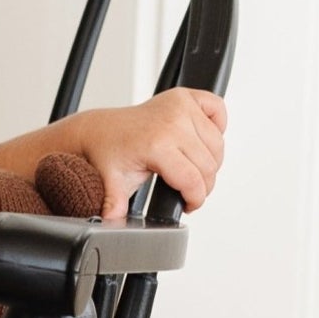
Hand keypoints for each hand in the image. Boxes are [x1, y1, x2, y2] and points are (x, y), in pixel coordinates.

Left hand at [68, 89, 225, 221]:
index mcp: (157, 144)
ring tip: (191, 168)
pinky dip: (217, 126)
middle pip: (208, 165)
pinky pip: (217, 109)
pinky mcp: (186, 96)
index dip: (195, 199)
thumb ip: (115, 204)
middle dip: (202, 185)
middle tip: (188, 189)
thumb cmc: (108, 153)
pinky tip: (200, 140)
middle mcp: (172, 122)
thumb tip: (112, 221)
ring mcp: (181, 106)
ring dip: (210, 160)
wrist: (101, 130)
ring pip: (217, 143)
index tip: (189, 204)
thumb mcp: (112, 183)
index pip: (193, 180)